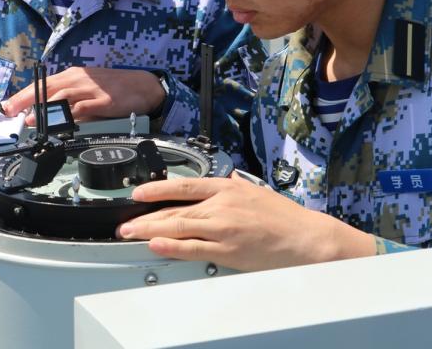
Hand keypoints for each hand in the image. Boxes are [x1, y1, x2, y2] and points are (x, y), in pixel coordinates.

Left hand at [2, 67, 164, 123]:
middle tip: (10, 110)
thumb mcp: (88, 88)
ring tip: (30, 119)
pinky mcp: (103, 101)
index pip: (43, 83)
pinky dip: (68, 116)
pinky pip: (83, 109)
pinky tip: (59, 123)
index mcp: (74, 75)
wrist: (144, 86)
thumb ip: (69, 99)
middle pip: (47, 87)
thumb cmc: (115, 88)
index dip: (25, 93)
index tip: (10, 104)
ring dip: (44, 109)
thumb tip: (47, 113)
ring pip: (62, 97)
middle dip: (26, 99)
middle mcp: (79, 80)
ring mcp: (91, 90)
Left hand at [117, 173, 375, 271]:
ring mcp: (223, 228)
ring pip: (178, 227)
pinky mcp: (228, 250)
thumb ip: (234, 188)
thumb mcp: (256, 192)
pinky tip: (155, 245)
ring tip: (130, 233)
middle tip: (125, 222)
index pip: (184, 186)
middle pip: (175, 209)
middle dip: (146, 216)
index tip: (138, 193)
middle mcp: (221, 205)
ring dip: (150, 230)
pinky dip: (171, 246)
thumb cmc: (285, 217)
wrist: (306, 238)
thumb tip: (221, 181)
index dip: (157, 189)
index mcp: (227, 188)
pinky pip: (193, 248)